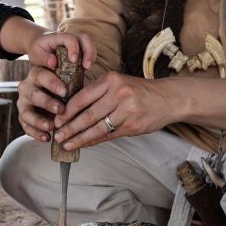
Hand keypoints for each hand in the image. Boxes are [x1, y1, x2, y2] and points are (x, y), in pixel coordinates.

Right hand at [15, 31, 95, 141]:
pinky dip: (35, 133)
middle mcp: (27, 87)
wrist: (51, 97)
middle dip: (47, 102)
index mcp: (37, 74)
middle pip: (33, 94)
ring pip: (26, 111)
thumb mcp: (67, 82)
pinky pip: (25, 126)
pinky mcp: (22, 117)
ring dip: (39, 120)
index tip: (65, 92)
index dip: (52, 83)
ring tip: (51, 126)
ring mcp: (23, 103)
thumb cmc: (63, 88)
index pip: (41, 75)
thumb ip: (72, 82)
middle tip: (61, 110)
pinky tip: (47, 138)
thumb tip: (90, 85)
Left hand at [25, 30, 94, 70]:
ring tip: (88, 68)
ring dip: (92, 55)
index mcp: (58, 37)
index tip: (73, 60)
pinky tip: (86, 69)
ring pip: (90, 43)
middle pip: (85, 37)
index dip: (74, 48)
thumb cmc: (37, 49)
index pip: (70, 38)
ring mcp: (76, 42)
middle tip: (87, 66)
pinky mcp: (79, 48)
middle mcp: (70, 37)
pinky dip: (90, 59)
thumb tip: (53, 63)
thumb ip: (43, 58)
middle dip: (89, 51)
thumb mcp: (35, 54)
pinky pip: (89, 50)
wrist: (39, 44)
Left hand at [51, 71, 174, 150]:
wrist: (168, 99)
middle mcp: (118, 94)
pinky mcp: (132, 126)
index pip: (82, 97)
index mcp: (111, 80)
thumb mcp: (119, 83)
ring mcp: (126, 111)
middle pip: (87, 114)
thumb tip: (71, 108)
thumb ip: (98, 92)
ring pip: (96, 128)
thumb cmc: (139, 91)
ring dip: (79, 138)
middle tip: (57, 135)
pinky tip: (83, 145)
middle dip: (69, 127)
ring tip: (66, 144)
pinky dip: (93, 141)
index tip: (56, 119)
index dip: (67, 110)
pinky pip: (108, 135)